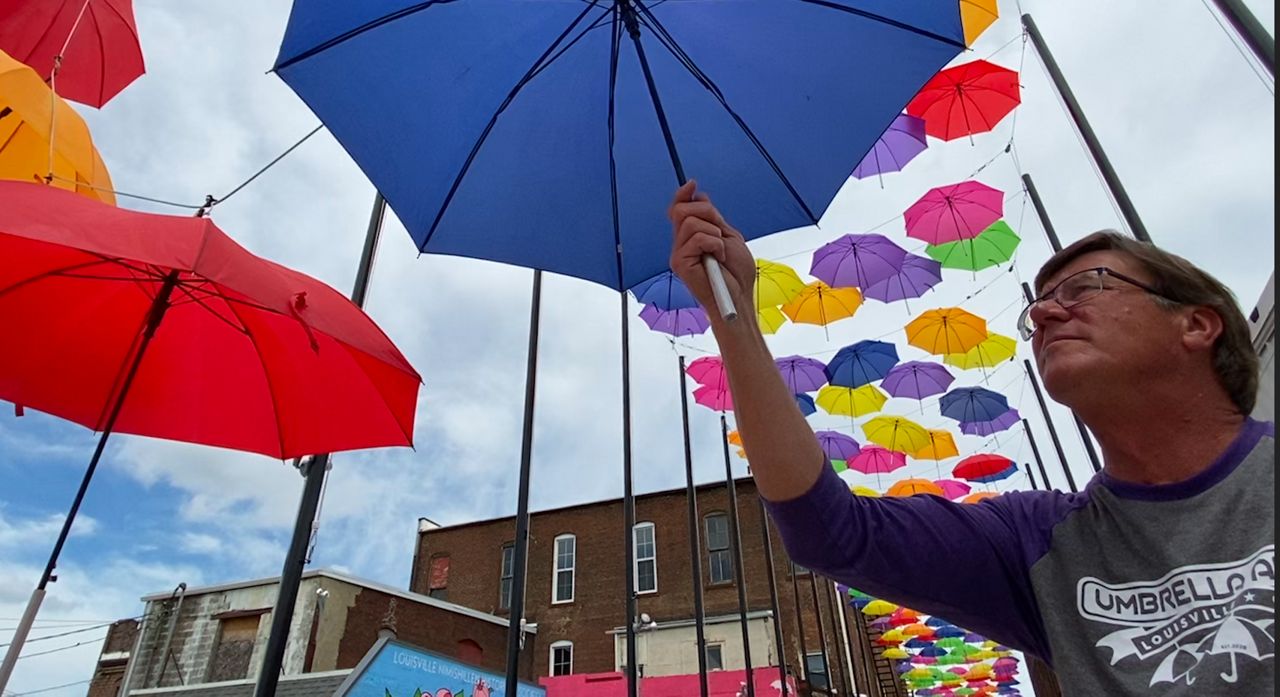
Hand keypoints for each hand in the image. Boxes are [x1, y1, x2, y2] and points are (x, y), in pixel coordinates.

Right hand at [667, 180, 755, 317]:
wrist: (738, 297)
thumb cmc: (736, 274)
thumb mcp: (727, 236)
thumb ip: (711, 217)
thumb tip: (697, 193)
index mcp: (691, 237)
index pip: (679, 209)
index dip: (683, 194)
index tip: (693, 184)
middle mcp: (681, 244)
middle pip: (681, 209)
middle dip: (706, 213)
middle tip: (720, 232)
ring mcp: (678, 254)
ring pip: (690, 222)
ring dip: (714, 234)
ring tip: (720, 252)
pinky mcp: (679, 263)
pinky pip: (697, 238)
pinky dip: (715, 245)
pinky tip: (718, 259)